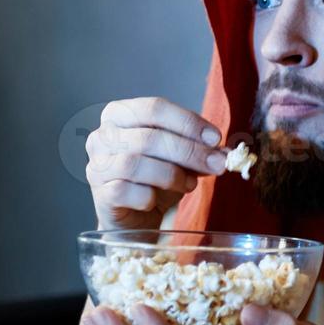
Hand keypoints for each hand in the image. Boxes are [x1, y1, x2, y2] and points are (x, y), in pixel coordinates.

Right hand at [85, 96, 228, 230]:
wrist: (135, 216)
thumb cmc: (155, 178)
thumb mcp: (180, 158)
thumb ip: (200, 149)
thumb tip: (226, 152)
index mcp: (120, 114)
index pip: (155, 108)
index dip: (188, 123)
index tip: (215, 139)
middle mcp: (102, 136)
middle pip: (149, 137)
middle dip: (189, 152)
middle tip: (217, 164)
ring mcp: (97, 165)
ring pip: (136, 164)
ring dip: (172, 175)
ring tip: (190, 184)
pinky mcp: (99, 194)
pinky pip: (125, 191)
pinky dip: (149, 196)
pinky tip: (157, 199)